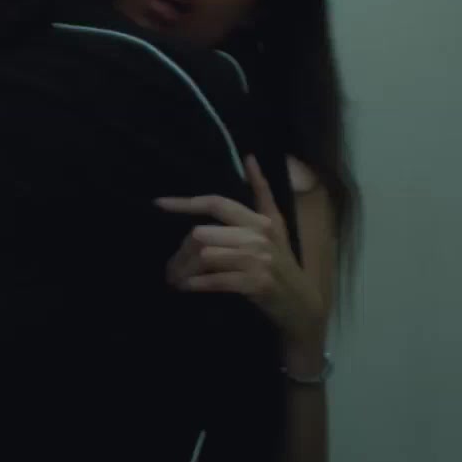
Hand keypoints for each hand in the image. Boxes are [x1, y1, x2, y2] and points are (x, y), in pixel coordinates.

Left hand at [156, 156, 329, 358]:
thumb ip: (261, 192)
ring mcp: (258, 260)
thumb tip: (250, 158)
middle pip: (202, 234)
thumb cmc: (283, 262)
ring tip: (175, 279)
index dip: (186, 203)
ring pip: (205, 256)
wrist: (301, 303)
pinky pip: (215, 280)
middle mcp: (258, 236)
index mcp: (260, 220)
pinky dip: (195, 284)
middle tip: (171, 266)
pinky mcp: (255, 284)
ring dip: (183, 270)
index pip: (216, 204)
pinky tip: (186, 287)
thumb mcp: (276, 225)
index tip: (159, 204)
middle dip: (180, 252)